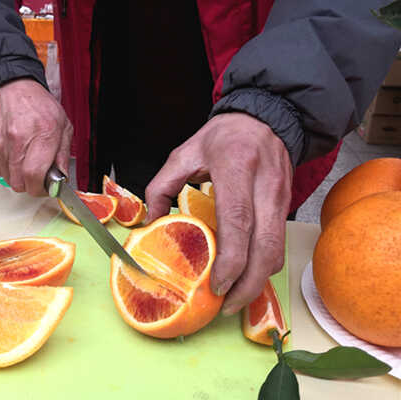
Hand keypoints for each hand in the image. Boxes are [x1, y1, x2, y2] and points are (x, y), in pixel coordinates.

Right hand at [0, 78, 72, 195]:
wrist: (10, 86)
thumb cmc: (38, 105)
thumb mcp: (63, 126)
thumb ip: (63, 156)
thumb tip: (60, 180)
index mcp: (43, 134)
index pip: (34, 176)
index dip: (39, 189)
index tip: (44, 187)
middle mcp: (18, 138)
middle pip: (19, 183)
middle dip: (29, 184)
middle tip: (35, 173)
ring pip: (7, 178)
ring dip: (17, 174)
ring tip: (24, 156)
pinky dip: (5, 166)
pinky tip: (12, 152)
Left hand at [145, 113, 292, 314]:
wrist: (264, 119)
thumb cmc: (222, 137)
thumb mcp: (183, 153)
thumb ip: (161, 186)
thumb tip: (151, 223)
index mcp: (235, 167)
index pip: (238, 221)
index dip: (230, 259)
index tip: (216, 284)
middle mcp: (264, 184)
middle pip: (265, 245)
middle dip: (248, 283)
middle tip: (226, 304)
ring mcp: (281, 196)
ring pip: (277, 250)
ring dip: (258, 281)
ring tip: (234, 298)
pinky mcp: (287, 205)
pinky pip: (279, 244)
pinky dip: (264, 266)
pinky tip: (246, 277)